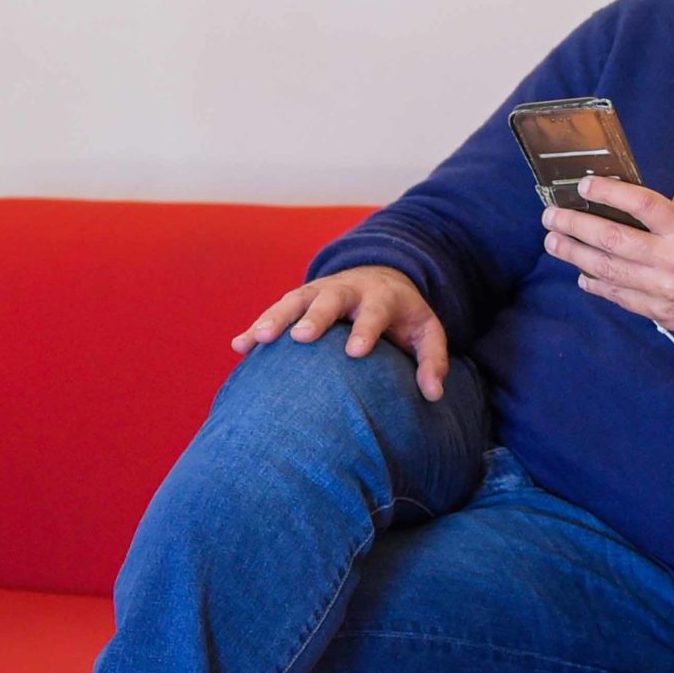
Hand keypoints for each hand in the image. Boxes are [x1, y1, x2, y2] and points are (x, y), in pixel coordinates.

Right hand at [232, 264, 452, 400]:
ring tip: (258, 339)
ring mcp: (319, 291)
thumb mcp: (427, 332)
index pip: (373, 312)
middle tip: (300, 338)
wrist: (380, 277)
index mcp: (381, 297)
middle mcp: (346, 290)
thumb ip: (432, 361)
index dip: (365, 330)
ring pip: (294, 301)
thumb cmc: (403, 316)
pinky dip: (256, 326)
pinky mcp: (299, 299)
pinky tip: (239, 346)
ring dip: (275, 318)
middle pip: (328, 299)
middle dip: (314, 317)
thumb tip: (434, 395)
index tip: (356, 352)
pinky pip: (275, 311)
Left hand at [541, 173, 673, 339]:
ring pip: (607, 270)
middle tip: (551, 216)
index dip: (608, 193)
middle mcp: (670, 260)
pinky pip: (618, 296)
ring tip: (553, 242)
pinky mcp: (658, 312)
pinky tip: (580, 272)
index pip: (640, 205)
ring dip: (574, 254)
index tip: (583, 186)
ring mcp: (661, 289)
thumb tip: (668, 191)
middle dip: (575, 225)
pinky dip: (595, 284)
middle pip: (611, 239)